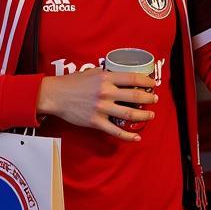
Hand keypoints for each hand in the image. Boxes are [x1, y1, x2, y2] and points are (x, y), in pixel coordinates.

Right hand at [37, 69, 157, 142]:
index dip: (146, 81)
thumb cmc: (73, 82)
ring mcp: (101, 108)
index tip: (153, 84)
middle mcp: (106, 93)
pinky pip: (115, 131)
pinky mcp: (96, 122)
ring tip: (150, 115)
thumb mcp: (92, 72)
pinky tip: (137, 136)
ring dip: (143, 115)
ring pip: (129, 114)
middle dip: (149, 99)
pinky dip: (127, 135)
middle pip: (135, 96)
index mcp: (106, 78)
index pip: (133, 79)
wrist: (56, 96)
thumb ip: (108, 74)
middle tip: (154, 100)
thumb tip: (122, 75)